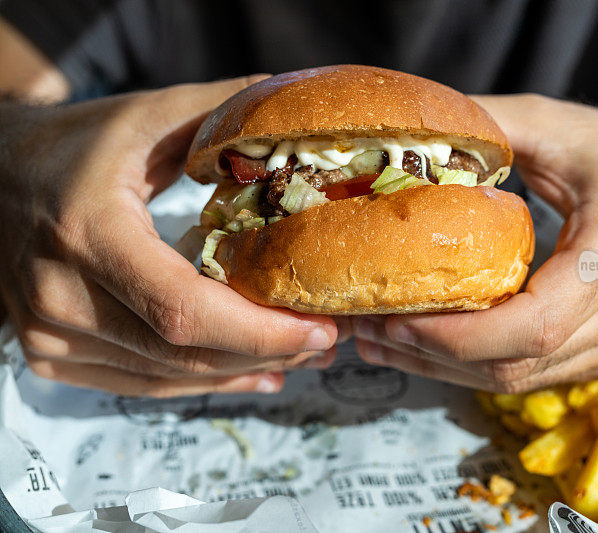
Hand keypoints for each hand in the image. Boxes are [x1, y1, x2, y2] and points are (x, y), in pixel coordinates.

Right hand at [0, 76, 345, 396]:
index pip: (185, 310)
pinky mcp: (51, 354)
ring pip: (167, 377)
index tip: (322, 328)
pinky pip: (141, 384)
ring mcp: (49, 333)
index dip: (261, 331)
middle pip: (183, 353)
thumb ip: (222, 112)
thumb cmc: (74, 144)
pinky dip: (202, 382)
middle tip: (326, 343)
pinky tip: (252, 374)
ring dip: (242, 372)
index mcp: (88, 231)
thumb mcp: (146, 116)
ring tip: (303, 358)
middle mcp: (59, 294)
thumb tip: (297, 112)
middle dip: (267, 353)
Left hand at [354, 94, 597, 391]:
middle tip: (366, 331)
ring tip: (381, 342)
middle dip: (431, 356)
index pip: (533, 324)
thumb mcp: (563, 126)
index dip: (457, 336)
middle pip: (515, 364)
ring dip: (443, 369)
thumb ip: (493, 125)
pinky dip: (474, 366)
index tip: (395, 320)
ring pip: (517, 380)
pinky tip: (429, 345)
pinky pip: (530, 375)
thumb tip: (416, 135)